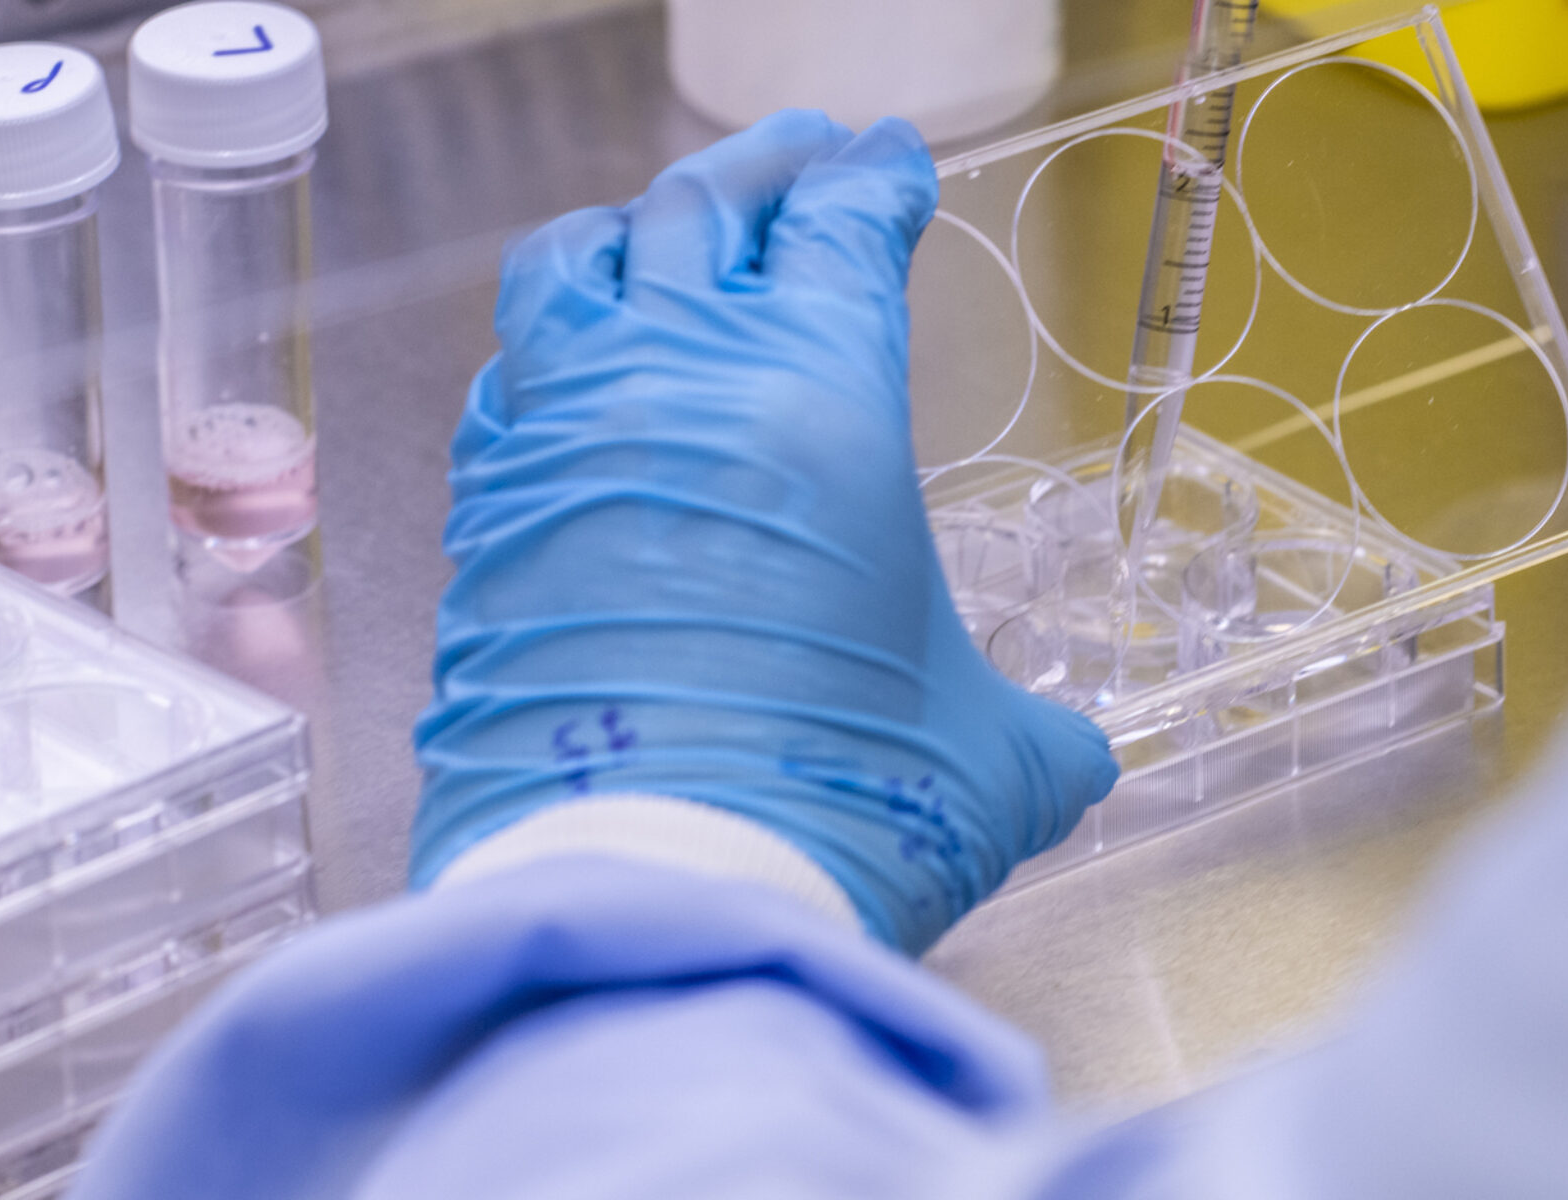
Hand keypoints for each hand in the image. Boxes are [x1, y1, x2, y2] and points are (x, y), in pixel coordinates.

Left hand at [411, 111, 1117, 952]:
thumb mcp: (991, 759)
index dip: (876, 181)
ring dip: (636, 228)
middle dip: (766, 170)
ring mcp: (563, 437)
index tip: (890, 160)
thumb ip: (1045, 734)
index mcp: (821, 398)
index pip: (843, 232)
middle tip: (805, 157)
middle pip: (705, 213)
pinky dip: (550, 344)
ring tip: (669, 230)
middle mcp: (678, 382)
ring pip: (576, 264)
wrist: (654, 893)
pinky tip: (576, 371)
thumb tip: (1084, 762)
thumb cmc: (844, 803)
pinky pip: (510, 375)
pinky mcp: (484, 516)